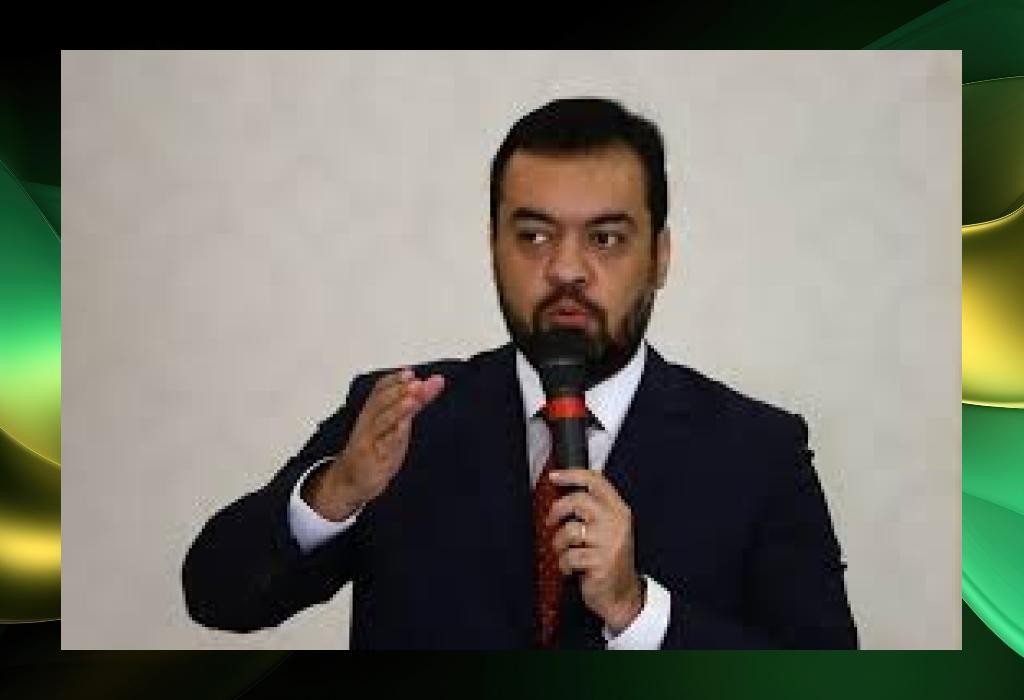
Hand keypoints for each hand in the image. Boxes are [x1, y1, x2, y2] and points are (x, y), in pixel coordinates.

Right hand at [304, 368, 444, 520]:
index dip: (394, 380)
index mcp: (373, 411)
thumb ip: (418, 402)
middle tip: (416, 383)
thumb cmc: (376, 447)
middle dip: (398, 391)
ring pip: (381, 423)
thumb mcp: (399, 422)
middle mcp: (368, 423)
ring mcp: (368, 441)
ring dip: (397, 410)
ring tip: (412, 401)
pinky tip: (402, 429)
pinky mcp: (370, 460)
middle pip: (380, 403)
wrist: (350, 480)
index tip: (410, 372)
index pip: (380, 390)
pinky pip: (382, 447)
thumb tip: (436, 381)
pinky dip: (392, 437)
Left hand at [545, 469, 643, 633]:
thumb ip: (593, 509)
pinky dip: (564, 564)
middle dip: (557, 510)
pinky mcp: (601, 563)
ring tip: (566, 553)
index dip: (571, 475)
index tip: (553, 476)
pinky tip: (572, 569)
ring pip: (570, 530)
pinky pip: (569, 556)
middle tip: (551, 521)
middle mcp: (617, 523)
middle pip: (578, 500)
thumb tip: (564, 488)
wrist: (622, 595)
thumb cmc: (608, 559)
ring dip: (559, 544)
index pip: (596, 481)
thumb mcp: (608, 529)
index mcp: (619, 510)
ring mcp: (610, 543)